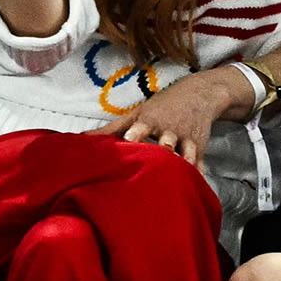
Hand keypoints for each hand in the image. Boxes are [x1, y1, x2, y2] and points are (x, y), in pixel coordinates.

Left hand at [86, 67, 242, 170]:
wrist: (197, 94)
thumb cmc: (160, 107)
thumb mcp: (137, 113)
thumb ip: (111, 129)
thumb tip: (81, 139)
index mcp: (151, 120)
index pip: (143, 126)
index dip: (137, 132)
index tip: (130, 138)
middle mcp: (169, 129)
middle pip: (167, 142)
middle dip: (165, 149)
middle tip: (160, 158)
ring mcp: (186, 139)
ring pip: (186, 154)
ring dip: (183, 163)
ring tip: (179, 178)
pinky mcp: (199, 149)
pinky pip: (199, 164)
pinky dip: (198, 175)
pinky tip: (196, 186)